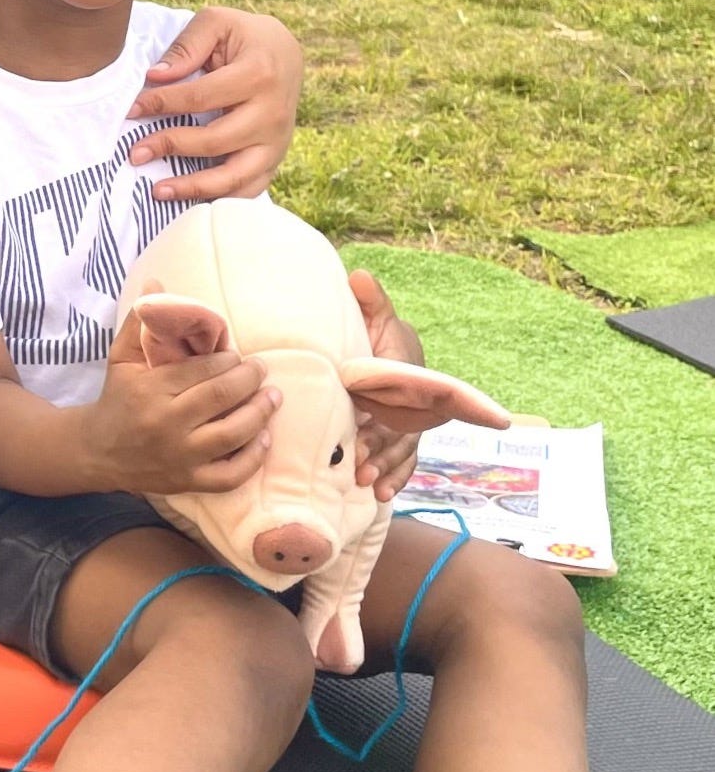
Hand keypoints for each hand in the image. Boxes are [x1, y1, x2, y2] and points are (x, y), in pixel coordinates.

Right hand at [81, 327, 278, 497]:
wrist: (98, 451)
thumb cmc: (117, 397)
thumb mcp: (120, 357)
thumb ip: (139, 322)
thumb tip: (156, 283)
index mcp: (151, 390)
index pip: (202, 370)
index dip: (227, 360)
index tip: (237, 354)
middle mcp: (167, 424)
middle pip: (221, 397)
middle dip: (249, 378)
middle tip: (260, 369)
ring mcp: (180, 457)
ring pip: (232, 435)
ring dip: (260, 413)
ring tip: (273, 397)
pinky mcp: (188, 482)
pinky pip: (230, 475)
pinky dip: (252, 458)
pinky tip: (263, 438)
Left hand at [125, 7, 301, 201]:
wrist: (286, 52)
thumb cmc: (245, 36)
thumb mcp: (217, 22)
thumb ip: (186, 46)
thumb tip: (156, 77)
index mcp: (258, 73)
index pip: (200, 97)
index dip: (161, 104)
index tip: (133, 110)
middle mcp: (272, 112)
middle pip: (215, 140)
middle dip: (170, 147)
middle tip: (135, 153)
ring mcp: (277, 140)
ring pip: (236, 175)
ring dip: (194, 187)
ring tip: (158, 190)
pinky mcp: (276, 158)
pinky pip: (251, 189)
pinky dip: (222, 200)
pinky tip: (191, 204)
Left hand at [349, 269, 424, 500]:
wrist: (384, 353)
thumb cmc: (377, 335)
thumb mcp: (374, 317)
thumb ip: (370, 301)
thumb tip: (358, 276)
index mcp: (406, 369)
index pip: (401, 392)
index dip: (385, 410)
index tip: (364, 424)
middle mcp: (414, 399)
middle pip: (402, 428)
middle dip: (382, 448)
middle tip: (361, 465)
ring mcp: (411, 422)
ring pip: (403, 449)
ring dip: (388, 467)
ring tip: (368, 484)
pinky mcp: (404, 437)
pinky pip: (407, 461)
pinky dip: (398, 477)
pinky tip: (383, 494)